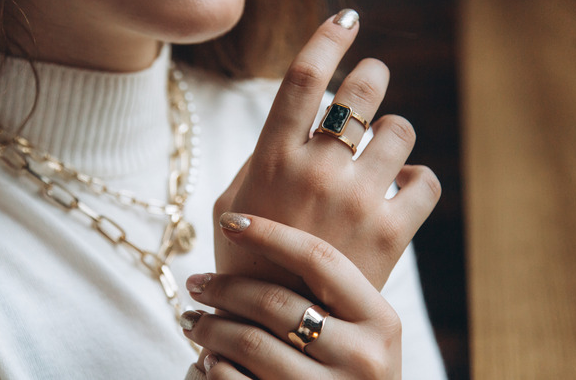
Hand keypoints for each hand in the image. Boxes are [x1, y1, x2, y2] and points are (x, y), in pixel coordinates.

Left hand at [184, 215, 401, 378]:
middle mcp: (365, 357)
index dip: (270, 233)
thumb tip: (275, 211)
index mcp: (381, 320)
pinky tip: (206, 359)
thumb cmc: (351, 367)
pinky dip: (212, 367)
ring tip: (193, 321)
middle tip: (196, 283)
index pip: (319, 258)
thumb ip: (330, 281)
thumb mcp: (363, 328)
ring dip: (210, 327)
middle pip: (276, 302)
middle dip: (223, 288)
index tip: (231, 221)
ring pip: (249, 342)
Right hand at [214, 10, 440, 289]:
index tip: (346, 18)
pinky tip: (404, 184)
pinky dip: (420, 177)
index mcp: (273, 158)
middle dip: (372, 74)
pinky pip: (427, 181)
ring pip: (400, 131)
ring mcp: (358, 200)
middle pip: (361, 91)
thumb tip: (294, 124)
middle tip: (372, 78)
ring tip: (383, 147)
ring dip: (393, 130)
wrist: (274, 326)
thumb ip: (261, 159)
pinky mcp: (392, 232)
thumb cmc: (246, 260)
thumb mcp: (233, 202)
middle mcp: (318, 171)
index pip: (304, 76)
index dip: (328, 36)